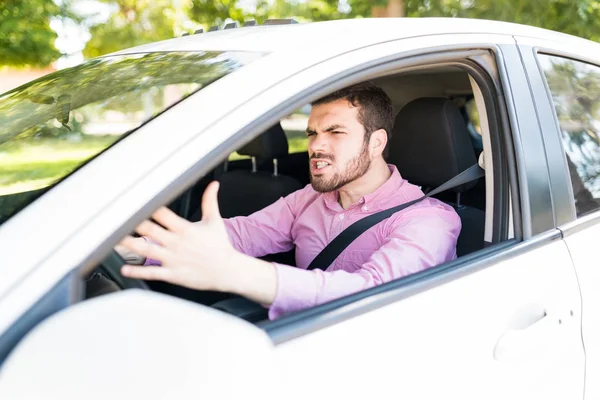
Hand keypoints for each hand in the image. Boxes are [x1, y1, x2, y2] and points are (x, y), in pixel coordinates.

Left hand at [119, 181, 235, 291]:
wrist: (228, 271)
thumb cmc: (220, 246)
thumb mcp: (215, 221)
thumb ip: (210, 201)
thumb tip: (213, 184)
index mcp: (185, 229)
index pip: (163, 214)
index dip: (148, 206)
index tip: (134, 200)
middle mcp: (177, 243)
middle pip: (150, 230)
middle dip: (133, 223)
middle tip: (115, 217)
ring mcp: (173, 259)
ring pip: (147, 250)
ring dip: (129, 245)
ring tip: (114, 240)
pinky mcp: (173, 274)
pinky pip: (152, 273)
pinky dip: (137, 271)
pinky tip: (125, 268)